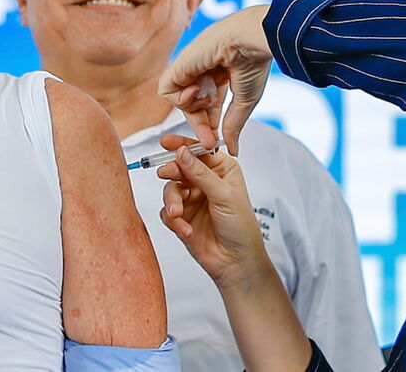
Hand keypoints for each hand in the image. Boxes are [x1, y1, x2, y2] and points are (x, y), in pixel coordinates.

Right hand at [157, 134, 268, 288]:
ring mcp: (192, 199)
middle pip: (180, 168)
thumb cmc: (241, 227)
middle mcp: (205, 182)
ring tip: (178, 214)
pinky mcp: (181, 218)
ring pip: (170, 190)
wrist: (236, 262)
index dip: (182, 145)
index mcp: (221, 170)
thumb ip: (200, 173)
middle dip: (172, 172)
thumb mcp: (224, 195)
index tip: (166, 142)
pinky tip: (186, 231)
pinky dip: (174, 220)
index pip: (199, 151)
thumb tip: (182, 152)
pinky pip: (167, 212)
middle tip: (164, 173)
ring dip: (172, 201)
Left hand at [158, 5, 272, 155]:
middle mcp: (201, 72)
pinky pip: (166, 91)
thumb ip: (233, 125)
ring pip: (178, 100)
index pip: (207, 106)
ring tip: (210, 97)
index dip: (209, 124)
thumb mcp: (244, 102)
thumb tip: (233, 148)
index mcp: (219, 75)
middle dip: (200, 125)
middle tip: (209, 142)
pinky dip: (181, 98)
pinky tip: (197, 89)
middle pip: (192, 106)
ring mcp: (188, 68)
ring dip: (193, 107)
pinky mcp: (176, 65)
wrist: (250, 41)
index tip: (215, 142)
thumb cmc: (252, 63)